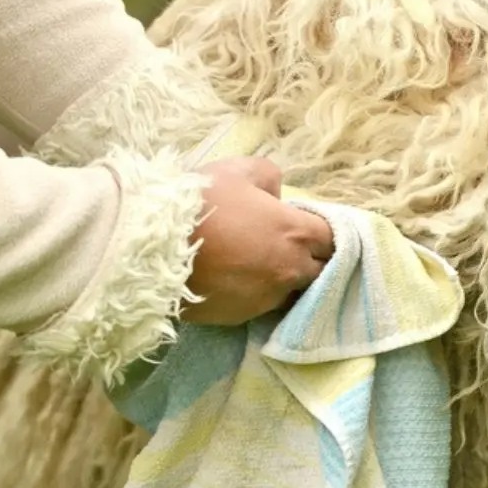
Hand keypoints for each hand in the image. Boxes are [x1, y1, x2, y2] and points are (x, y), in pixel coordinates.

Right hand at [181, 156, 332, 324]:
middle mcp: (291, 270)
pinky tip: (236, 280)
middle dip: (313, 258)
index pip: (334, 237)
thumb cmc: (200, 202)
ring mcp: (267, 298)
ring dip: (284, 278)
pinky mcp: (242, 317)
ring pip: (291, 290)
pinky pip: (260, 304)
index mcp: (297, 232)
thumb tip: (276, 196)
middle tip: (290, 246)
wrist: (153, 246)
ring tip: (260, 264)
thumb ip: (270, 178)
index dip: (324, 230)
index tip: (310, 226)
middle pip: (320, 269)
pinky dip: (255, 292)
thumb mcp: (238, 171)